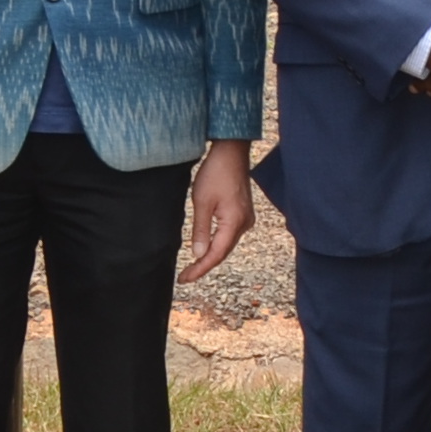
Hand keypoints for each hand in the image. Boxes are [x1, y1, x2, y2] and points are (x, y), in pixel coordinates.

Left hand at [182, 140, 253, 279]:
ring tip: (192, 266)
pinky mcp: (244, 213)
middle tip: (185, 276)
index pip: (216, 255)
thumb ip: (200, 230)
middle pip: (223, 252)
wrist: (231, 153)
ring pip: (227, 244)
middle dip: (204, 265)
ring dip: (211, 255)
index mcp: (234, 223)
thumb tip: (198, 254)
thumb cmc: (216, 173)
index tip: (184, 279)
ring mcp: (246, 218)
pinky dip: (217, 243)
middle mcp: (244, 224)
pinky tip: (206, 247)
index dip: (200, 269)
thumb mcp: (201, 201)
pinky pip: (230, 235)